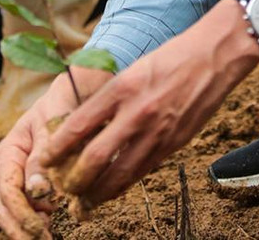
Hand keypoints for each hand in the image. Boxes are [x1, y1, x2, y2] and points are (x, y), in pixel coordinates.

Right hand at [0, 66, 114, 239]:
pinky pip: (30, 208)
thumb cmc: (62, 105)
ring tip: (47, 236)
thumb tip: (38, 192)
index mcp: (9, 152)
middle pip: (6, 208)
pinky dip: (37, 220)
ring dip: (27, 229)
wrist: (73, 96)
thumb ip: (43, 156)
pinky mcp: (34, 183)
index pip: (9, 190)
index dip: (22, 213)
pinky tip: (53, 224)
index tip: (41, 228)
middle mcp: (10, 168)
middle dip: (21, 229)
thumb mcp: (52, 124)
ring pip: (14, 212)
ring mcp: (20, 177)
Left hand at [41, 0, 258, 210]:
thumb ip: (109, 99)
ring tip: (83, 202)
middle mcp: (136, 112)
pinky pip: (142, 171)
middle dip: (73, 180)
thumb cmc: (170, 57)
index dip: (57, 148)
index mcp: (120, 88)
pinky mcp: (174, 144)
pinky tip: (112, 191)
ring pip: (119, 174)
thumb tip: (83, 128)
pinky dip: (123, 185)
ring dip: (97, 192)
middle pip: (94, 158)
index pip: (78, 126)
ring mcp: (157, 131)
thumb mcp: (131, 70)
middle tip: (62, 189)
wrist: (214, 56)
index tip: (45, 160)